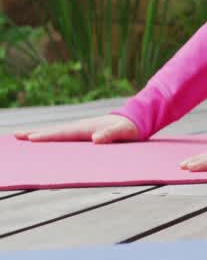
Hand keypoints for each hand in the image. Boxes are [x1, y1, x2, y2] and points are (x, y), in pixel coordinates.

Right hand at [14, 114, 139, 142]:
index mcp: (87, 128)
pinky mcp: (84, 131)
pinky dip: (51, 135)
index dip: (48, 136)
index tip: (31, 138)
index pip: (63, 133)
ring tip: (24, 136)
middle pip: (55, 131)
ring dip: (41, 133)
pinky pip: (64, 134)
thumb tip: (96, 140)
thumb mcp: (124, 132)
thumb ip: (111, 135)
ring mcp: (81, 128)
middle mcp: (81, 126)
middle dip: (36, 133)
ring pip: (57, 131)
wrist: (136, 119)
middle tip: (17, 135)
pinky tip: (45, 138)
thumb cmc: (131, 128)